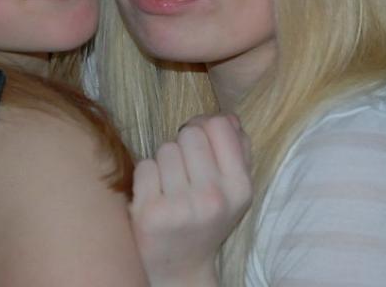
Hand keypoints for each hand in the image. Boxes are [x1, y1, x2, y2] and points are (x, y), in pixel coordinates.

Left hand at [131, 114, 251, 286]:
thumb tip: (230, 116)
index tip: (200, 142)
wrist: (181, 269)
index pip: (219, 125)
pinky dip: (146, 177)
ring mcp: (181, 207)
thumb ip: (238, 150)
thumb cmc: (207, 218)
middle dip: (184, 144)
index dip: (205, 126)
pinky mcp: (150, 214)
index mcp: (240, 188)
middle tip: (184, 169)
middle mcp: (213, 198)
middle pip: (190, 133)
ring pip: (165, 148)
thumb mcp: (234, 189)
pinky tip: (155, 196)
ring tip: (171, 185)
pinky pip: (144, 166)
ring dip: (165, 162)